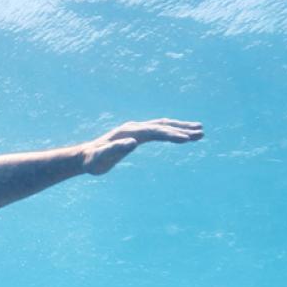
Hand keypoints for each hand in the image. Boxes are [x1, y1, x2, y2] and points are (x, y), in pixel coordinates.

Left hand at [78, 118, 203, 174]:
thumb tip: (133, 142)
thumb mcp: (102, 157)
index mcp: (130, 132)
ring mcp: (135, 130)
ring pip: (162, 126)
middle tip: (201, 133)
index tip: (187, 140)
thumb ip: (116, 149)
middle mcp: (134, 127)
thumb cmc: (93, 160)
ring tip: (198, 131)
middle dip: (182, 129)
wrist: (84, 157)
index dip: (171, 135)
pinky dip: (170, 131)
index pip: (155, 132)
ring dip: (180, 128)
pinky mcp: (136, 135)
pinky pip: (157, 131)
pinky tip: (180, 135)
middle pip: (163, 125)